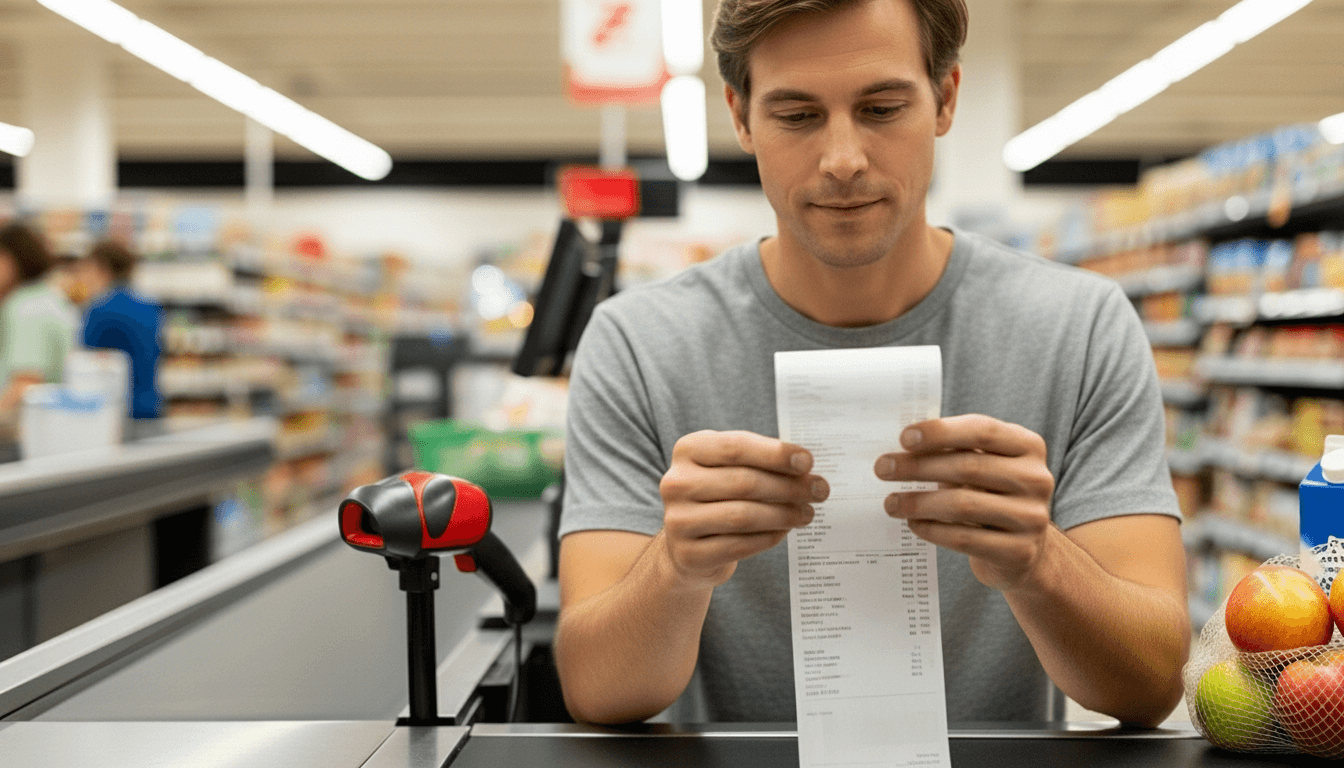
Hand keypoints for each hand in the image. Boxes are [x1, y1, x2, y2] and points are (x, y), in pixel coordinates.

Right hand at [659, 430, 827, 589]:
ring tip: (807, 513)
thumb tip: (805, 468)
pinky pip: (739, 545)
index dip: (775, 453)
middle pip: (743, 482)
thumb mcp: (730, 468)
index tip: (808, 462)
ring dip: (783, 514)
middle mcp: (676, 483)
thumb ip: (761, 461)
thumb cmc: (719, 495)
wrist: (688, 543)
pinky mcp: (688, 554)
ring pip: (742, 515)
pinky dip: (768, 537)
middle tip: (819, 490)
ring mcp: (678, 520)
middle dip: (788, 487)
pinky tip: (784, 531)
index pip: (736, 447)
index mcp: (687, 450)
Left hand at [874, 414, 1055, 590]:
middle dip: (918, 467)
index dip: (941, 432)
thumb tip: (901, 447)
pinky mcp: (1019, 552)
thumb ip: (954, 450)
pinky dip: (933, 530)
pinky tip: (913, 524)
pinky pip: (965, 539)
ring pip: (963, 505)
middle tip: (883, 469)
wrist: (1023, 550)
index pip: (982, 430)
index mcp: (1028, 446)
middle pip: (969, 467)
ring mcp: (1031, 517)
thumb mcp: (982, 465)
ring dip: (919, 502)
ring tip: (891, 502)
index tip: (904, 438)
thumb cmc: (991, 495)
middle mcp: (1036, 479)